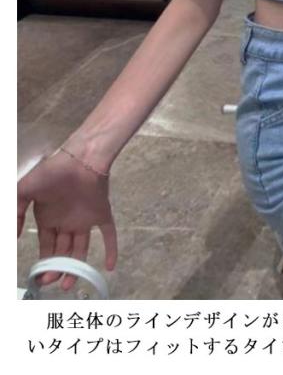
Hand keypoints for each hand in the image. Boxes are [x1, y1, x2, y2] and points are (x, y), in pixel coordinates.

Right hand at [17, 143, 117, 291]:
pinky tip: (109, 266)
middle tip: (53, 282)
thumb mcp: (24, 191)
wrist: (80, 158)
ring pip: (81, 248)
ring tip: (69, 284)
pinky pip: (109, 234)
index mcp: (49, 217)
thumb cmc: (52, 172)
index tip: (40, 276)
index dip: (44, 261)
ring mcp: (85, 218)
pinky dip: (111, 249)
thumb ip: (15, 212)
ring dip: (77, 266)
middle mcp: (67, 221)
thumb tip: (11, 237)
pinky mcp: (102, 213)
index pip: (46, 246)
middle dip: (58, 268)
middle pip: (63, 251)